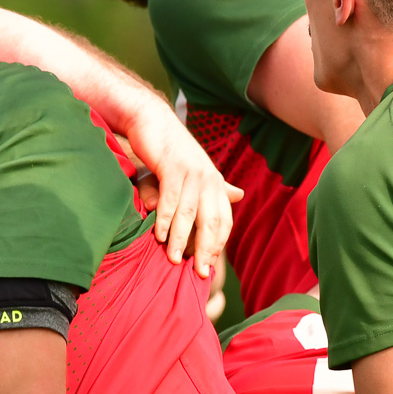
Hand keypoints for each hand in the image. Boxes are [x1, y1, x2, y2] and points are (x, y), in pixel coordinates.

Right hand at [127, 103, 240, 277]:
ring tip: (173, 259)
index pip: (223, 221)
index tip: (208, 267)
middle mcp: (209, 179)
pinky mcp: (172, 166)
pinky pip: (170, 199)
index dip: (217, 245)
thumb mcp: (197, 171)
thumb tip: (239, 195)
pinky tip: (158, 235)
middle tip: (199, 273)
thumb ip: (216, 187)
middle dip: (206, 250)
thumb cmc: (173, 150)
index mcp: (216, 183)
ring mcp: (192, 173)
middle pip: (211, 221)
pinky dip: (164, 219)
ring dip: (180, 239)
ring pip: (189, 214)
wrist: (153, 120)